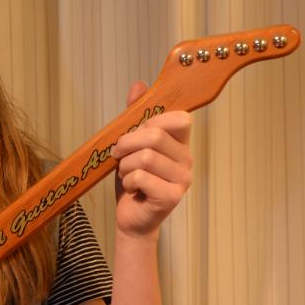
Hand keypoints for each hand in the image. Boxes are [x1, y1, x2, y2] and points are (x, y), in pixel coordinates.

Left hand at [112, 81, 192, 238]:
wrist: (131, 218)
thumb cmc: (133, 181)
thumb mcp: (130, 145)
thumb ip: (135, 116)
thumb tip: (139, 86)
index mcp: (180, 144)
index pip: (178, 118)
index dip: (151, 122)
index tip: (135, 133)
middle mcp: (187, 160)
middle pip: (155, 136)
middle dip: (127, 144)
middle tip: (117, 155)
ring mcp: (182, 179)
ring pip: (145, 157)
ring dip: (125, 166)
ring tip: (127, 175)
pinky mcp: (172, 196)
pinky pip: (141, 177)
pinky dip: (128, 182)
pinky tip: (133, 189)